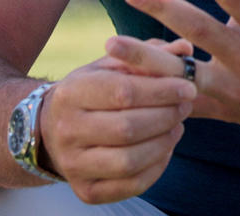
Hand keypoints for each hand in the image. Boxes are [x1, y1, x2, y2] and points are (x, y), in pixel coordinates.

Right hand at [36, 39, 196, 204]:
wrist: (51, 130)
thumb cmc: (91, 91)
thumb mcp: (111, 66)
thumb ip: (147, 56)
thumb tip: (185, 48)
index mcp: (71, 93)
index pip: (122, 92)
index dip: (162, 90)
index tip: (189, 87)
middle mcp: (66, 130)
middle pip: (127, 128)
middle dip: (166, 116)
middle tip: (186, 106)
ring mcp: (73, 164)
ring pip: (129, 161)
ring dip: (163, 143)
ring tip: (177, 126)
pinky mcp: (85, 191)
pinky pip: (130, 186)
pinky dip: (156, 169)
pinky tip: (164, 150)